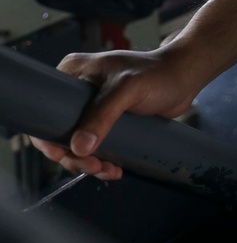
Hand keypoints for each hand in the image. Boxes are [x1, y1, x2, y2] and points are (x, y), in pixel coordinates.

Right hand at [28, 44, 203, 180]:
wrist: (184, 78)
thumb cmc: (157, 74)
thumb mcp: (127, 89)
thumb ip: (103, 115)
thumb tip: (79, 148)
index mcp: (73, 72)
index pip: (46, 109)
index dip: (49, 138)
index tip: (65, 156)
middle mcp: (78, 90)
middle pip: (60, 132)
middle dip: (74, 157)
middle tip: (94, 166)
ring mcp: (92, 107)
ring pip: (77, 144)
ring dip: (89, 163)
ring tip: (109, 170)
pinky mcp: (108, 121)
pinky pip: (95, 146)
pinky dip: (101, 161)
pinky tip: (114, 168)